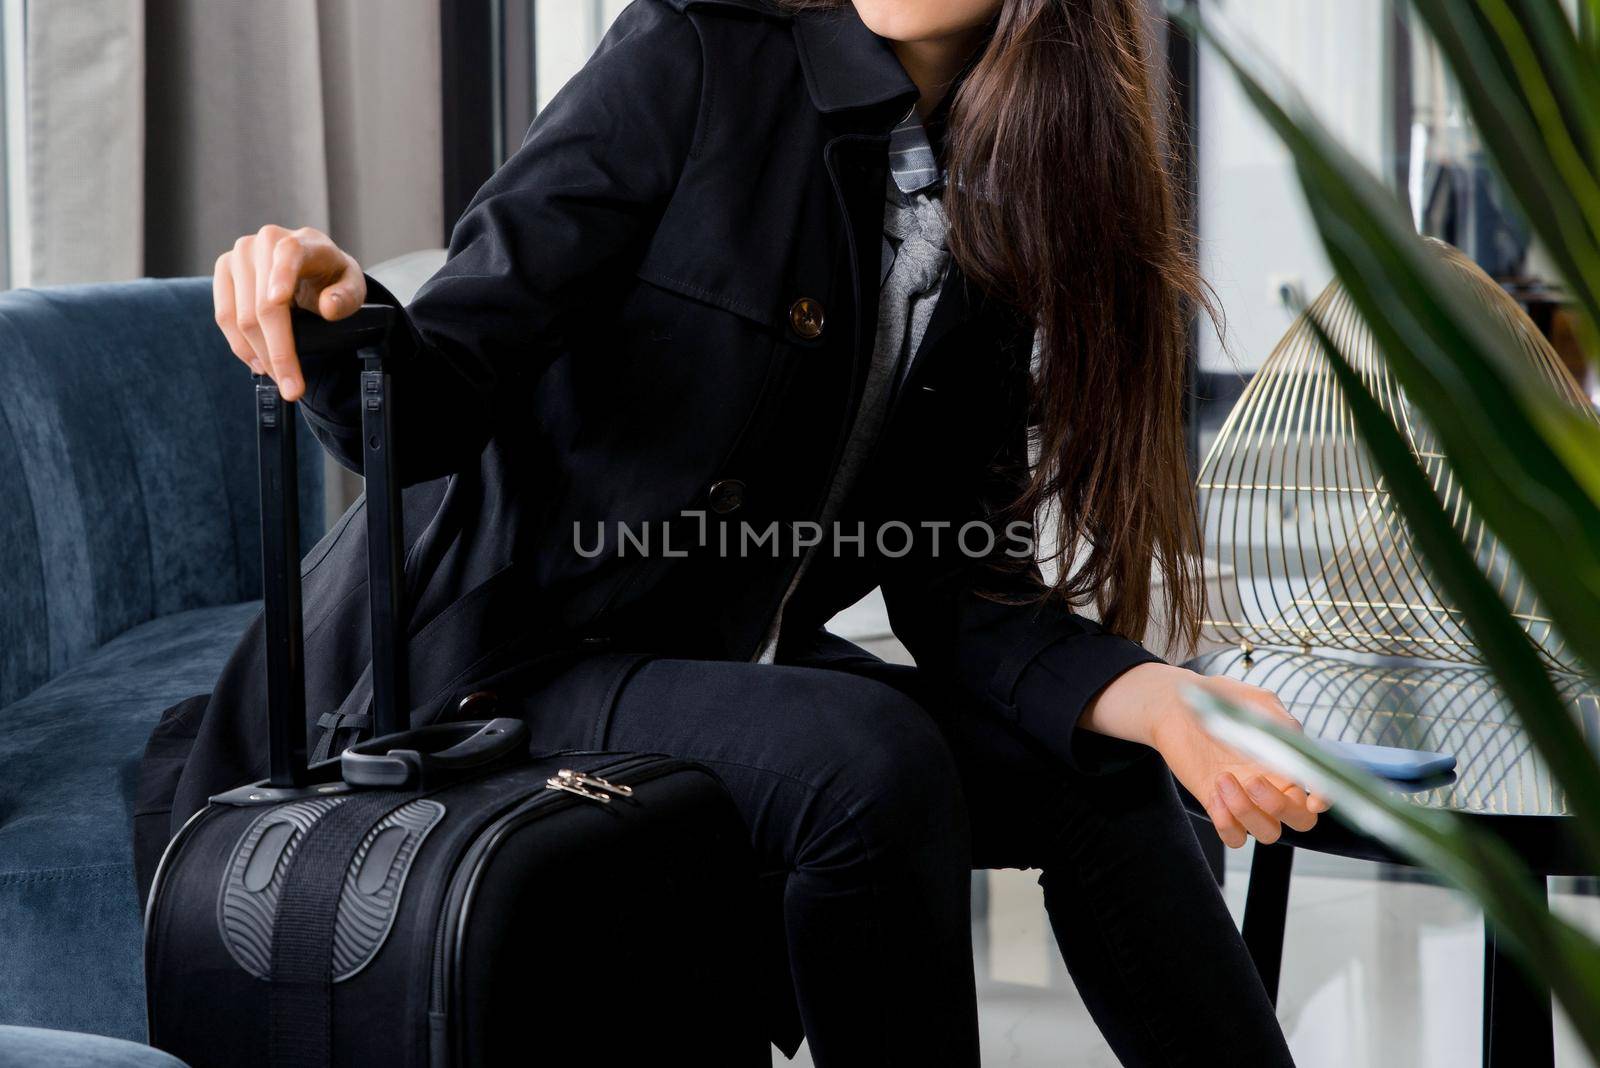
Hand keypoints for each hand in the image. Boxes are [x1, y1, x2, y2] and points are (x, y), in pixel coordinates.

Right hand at [212, 225, 365, 400]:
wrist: (309, 266)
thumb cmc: (332, 278)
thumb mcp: (352, 286)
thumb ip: (346, 296)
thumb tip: (328, 307)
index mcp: (302, 240)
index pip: (288, 254)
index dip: (281, 277)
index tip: (279, 301)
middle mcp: (263, 242)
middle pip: (263, 305)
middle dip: (278, 352)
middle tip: (293, 389)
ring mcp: (238, 255)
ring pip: (240, 316)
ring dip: (260, 355)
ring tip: (280, 380)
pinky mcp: (223, 271)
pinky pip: (223, 316)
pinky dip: (241, 345)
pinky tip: (259, 363)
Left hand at [1083, 663, 1328, 847]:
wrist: (1178, 705)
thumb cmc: (1221, 701)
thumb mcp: (1258, 703)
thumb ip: (1283, 726)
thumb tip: (1299, 748)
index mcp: (1289, 763)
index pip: (1319, 792)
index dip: (1325, 801)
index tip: (1313, 799)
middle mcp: (1273, 786)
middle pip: (1299, 821)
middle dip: (1280, 807)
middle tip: (1253, 781)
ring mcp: (1246, 799)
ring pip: (1268, 833)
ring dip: (1248, 812)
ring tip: (1224, 778)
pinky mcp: (1218, 806)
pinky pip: (1234, 836)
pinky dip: (1227, 824)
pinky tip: (1214, 795)